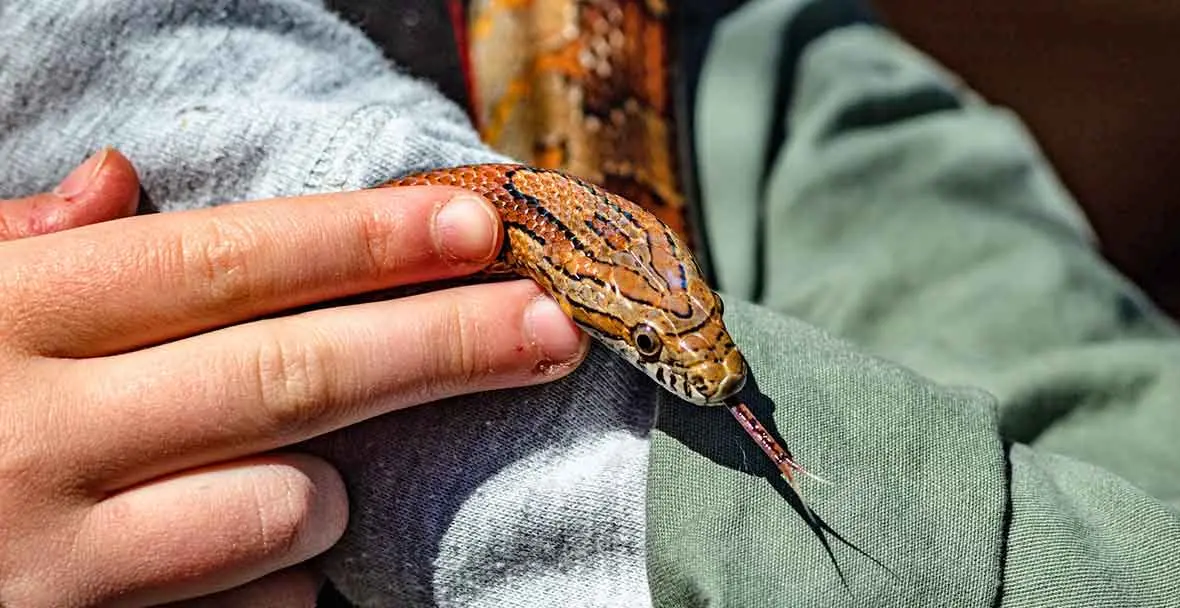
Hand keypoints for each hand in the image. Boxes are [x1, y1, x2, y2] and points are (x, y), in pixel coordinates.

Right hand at [0, 150, 587, 606]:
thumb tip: (115, 183)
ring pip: (284, 510)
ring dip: (330, 488)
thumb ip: (23, 251)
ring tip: (306, 471)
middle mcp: (37, 441)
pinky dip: (281, 576)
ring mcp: (62, 567)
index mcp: (7, 323)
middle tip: (551, 327)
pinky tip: (238, 553)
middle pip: (292, 377)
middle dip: (442, 346)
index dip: (366, 243)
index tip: (480, 229)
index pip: (227, 263)